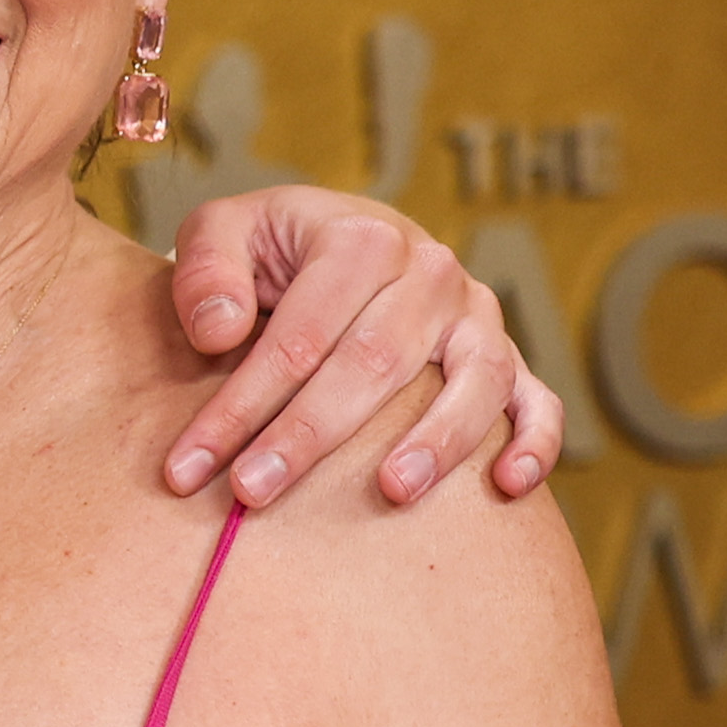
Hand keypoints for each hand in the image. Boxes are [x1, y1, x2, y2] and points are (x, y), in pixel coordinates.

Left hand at [161, 186, 561, 508]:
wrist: (340, 241)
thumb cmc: (273, 251)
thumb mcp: (222, 233)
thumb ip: (207, 271)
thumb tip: (219, 332)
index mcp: (361, 238)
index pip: (298, 336)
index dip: (239, 405)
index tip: (190, 467)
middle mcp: (430, 273)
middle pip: (371, 364)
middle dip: (307, 436)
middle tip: (252, 493)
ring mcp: (476, 318)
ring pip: (470, 381)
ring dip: (436, 441)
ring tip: (391, 492)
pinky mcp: (506, 358)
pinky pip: (537, 400)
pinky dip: (535, 442)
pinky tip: (508, 486)